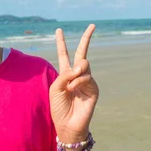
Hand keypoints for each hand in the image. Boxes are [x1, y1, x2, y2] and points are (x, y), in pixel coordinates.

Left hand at [50, 24, 98, 143]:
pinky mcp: (94, 89)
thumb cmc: (58, 107)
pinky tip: (73, 89)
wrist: (67, 124)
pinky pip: (86, 77)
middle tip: (92, 25)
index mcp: (65, 74)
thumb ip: (65, 74)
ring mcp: (87, 81)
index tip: (59, 30)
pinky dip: (78, 82)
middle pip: (82, 53)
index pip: (64, 54)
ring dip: (75, 73)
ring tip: (70, 85)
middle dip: (87, 38)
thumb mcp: (56, 88)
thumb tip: (82, 64)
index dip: (61, 42)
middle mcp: (77, 75)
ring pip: (84, 65)